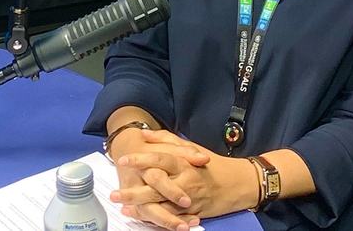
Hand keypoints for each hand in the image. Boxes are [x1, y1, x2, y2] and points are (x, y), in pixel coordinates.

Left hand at [113, 130, 258, 222]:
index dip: (141, 159)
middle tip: (115, 193)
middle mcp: (185, 180)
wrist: (237, 183)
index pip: (160, 158)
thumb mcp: (190, 147)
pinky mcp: (193, 213)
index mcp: (183, 162)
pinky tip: (143, 219)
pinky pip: (174, 218)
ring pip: (162, 205)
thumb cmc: (211, 164)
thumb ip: (166, 139)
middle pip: (156, 186)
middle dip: (135, 191)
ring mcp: (189, 199)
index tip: (123, 160)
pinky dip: (159, 220)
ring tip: (124, 208)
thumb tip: (144, 133)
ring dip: (142, 209)